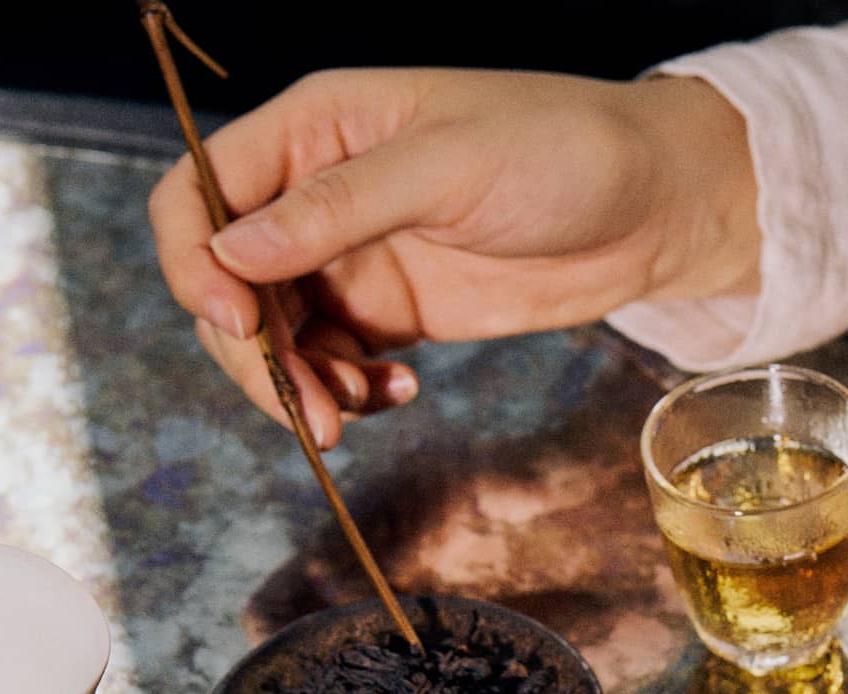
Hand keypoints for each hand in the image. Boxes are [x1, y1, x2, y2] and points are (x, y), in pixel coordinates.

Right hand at [149, 67, 758, 446]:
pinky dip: (347, 392)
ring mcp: (351, 258)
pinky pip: (332, 364)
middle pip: (228, 283)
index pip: (199, 192)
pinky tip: (395, 393)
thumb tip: (235, 249)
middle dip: (254, 355)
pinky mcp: (391, 313)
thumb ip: (339, 208)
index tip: (238, 325)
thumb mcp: (447, 168)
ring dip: (299, 386)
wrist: (651, 207)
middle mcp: (317, 194)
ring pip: (275, 336)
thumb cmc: (560, 152)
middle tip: (315, 411)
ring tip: (355, 411)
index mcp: (314, 128)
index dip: (197, 263)